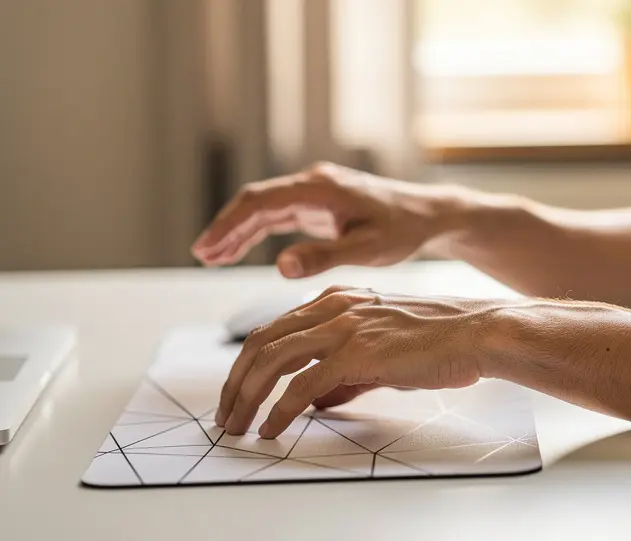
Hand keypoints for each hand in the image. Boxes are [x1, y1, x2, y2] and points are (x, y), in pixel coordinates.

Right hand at [191, 163, 464, 277]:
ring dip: (237, 231)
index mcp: (321, 189)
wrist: (429, 216)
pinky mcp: (320, 204)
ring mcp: (315, 192)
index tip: (206, 249)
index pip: (262, 202)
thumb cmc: (404, 231)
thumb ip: (324, 257)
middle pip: (256, 201)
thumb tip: (280, 267)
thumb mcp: (367, 249)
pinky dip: (256, 232)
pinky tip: (237, 250)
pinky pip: (279, 215)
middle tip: (201, 255)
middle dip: (226, 228)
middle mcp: (314, 183)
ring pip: (265, 208)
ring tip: (209, 257)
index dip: (230, 226)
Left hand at [215, 286, 505, 438]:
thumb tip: (314, 401)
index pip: (274, 330)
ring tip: (237, 427)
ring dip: (247, 397)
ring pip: (272, 359)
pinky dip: (280, 410)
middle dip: (235, 383)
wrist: (476, 333)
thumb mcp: (382, 352)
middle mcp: (333, 307)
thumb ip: (344, 374)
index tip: (238, 395)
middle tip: (225, 416)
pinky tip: (272, 430)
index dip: (247, 365)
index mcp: (336, 301)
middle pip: (261, 342)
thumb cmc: (439, 344)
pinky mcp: (356, 351)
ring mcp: (343, 326)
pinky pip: (302, 384)